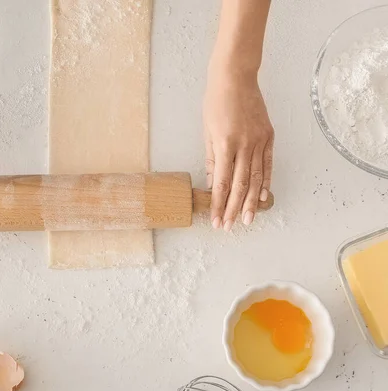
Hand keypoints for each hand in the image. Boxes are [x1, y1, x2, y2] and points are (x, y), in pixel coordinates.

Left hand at [203, 69, 273, 230]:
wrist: (235, 77)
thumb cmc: (216, 102)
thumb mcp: (207, 131)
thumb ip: (211, 159)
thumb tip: (210, 183)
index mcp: (225, 144)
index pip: (220, 182)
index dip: (218, 204)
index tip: (215, 220)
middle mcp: (244, 145)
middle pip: (239, 185)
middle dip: (233, 208)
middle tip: (229, 227)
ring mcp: (259, 141)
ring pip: (256, 179)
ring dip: (250, 202)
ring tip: (246, 220)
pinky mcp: (269, 136)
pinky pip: (268, 165)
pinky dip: (266, 183)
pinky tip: (263, 198)